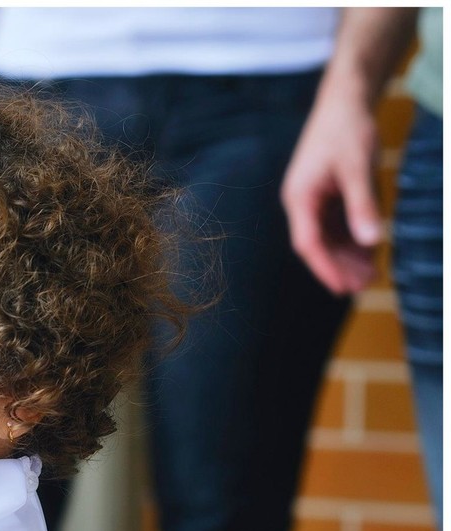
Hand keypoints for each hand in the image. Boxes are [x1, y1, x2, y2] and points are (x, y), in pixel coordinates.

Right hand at [281, 93, 382, 294]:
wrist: (345, 99)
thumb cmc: (347, 129)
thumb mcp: (358, 168)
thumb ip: (363, 206)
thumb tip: (371, 241)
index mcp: (300, 197)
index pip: (308, 243)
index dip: (325, 268)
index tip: (343, 288)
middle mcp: (301, 201)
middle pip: (317, 244)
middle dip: (339, 266)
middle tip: (363, 286)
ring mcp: (312, 198)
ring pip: (327, 236)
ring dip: (346, 255)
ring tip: (370, 273)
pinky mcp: (325, 192)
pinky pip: (335, 223)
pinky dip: (351, 237)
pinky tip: (369, 250)